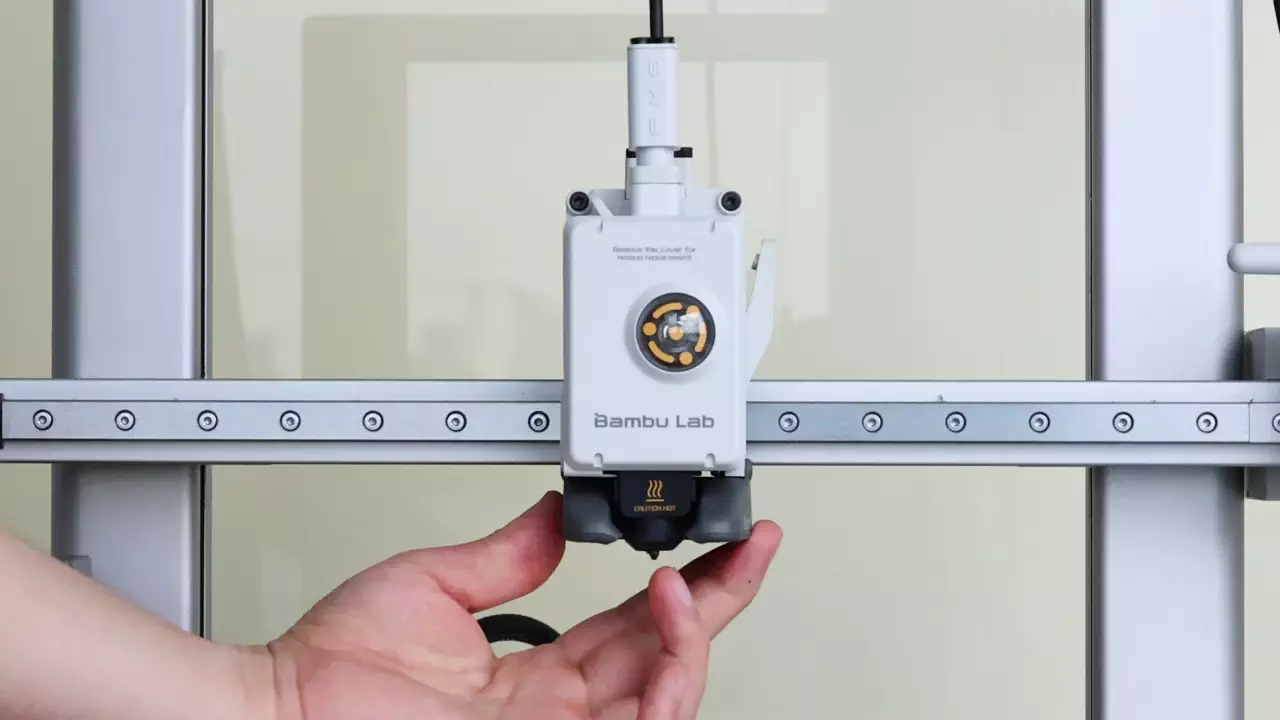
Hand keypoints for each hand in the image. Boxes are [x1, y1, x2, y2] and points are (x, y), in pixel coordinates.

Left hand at [261, 491, 781, 718]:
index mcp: (536, 674)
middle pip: (669, 657)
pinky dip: (669, 680)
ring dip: (696, 636)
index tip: (723, 541)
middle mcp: (557, 711)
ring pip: (669, 696)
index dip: (687, 586)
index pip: (636, 626)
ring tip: (690, 579)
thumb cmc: (329, 667)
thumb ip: (506, 555)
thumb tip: (554, 514)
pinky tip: (669, 625)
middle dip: (722, 599)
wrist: (280, 706)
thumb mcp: (434, 584)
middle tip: (753, 546)